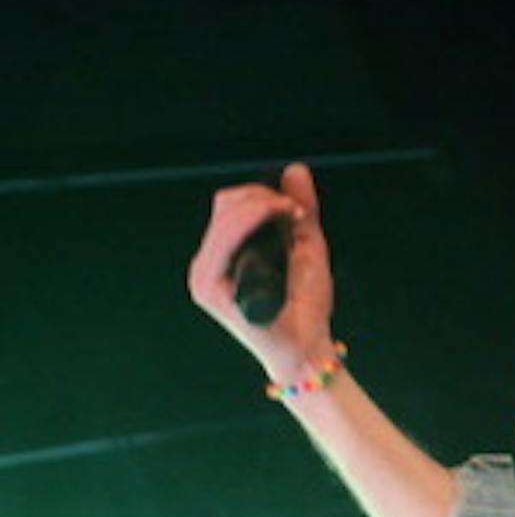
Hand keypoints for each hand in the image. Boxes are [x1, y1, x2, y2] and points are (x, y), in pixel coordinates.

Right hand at [186, 162, 336, 381]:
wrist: (308, 347)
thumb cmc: (306, 305)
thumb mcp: (307, 247)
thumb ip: (301, 210)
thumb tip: (294, 169)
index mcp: (222, 254)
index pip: (229, 204)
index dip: (262, 195)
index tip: (296, 208)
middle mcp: (207, 263)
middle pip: (225, 204)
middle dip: (263, 197)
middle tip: (296, 211)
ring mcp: (204, 276)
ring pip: (224, 216)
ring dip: (262, 205)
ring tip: (292, 215)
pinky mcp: (209, 288)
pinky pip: (224, 241)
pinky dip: (252, 220)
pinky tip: (277, 218)